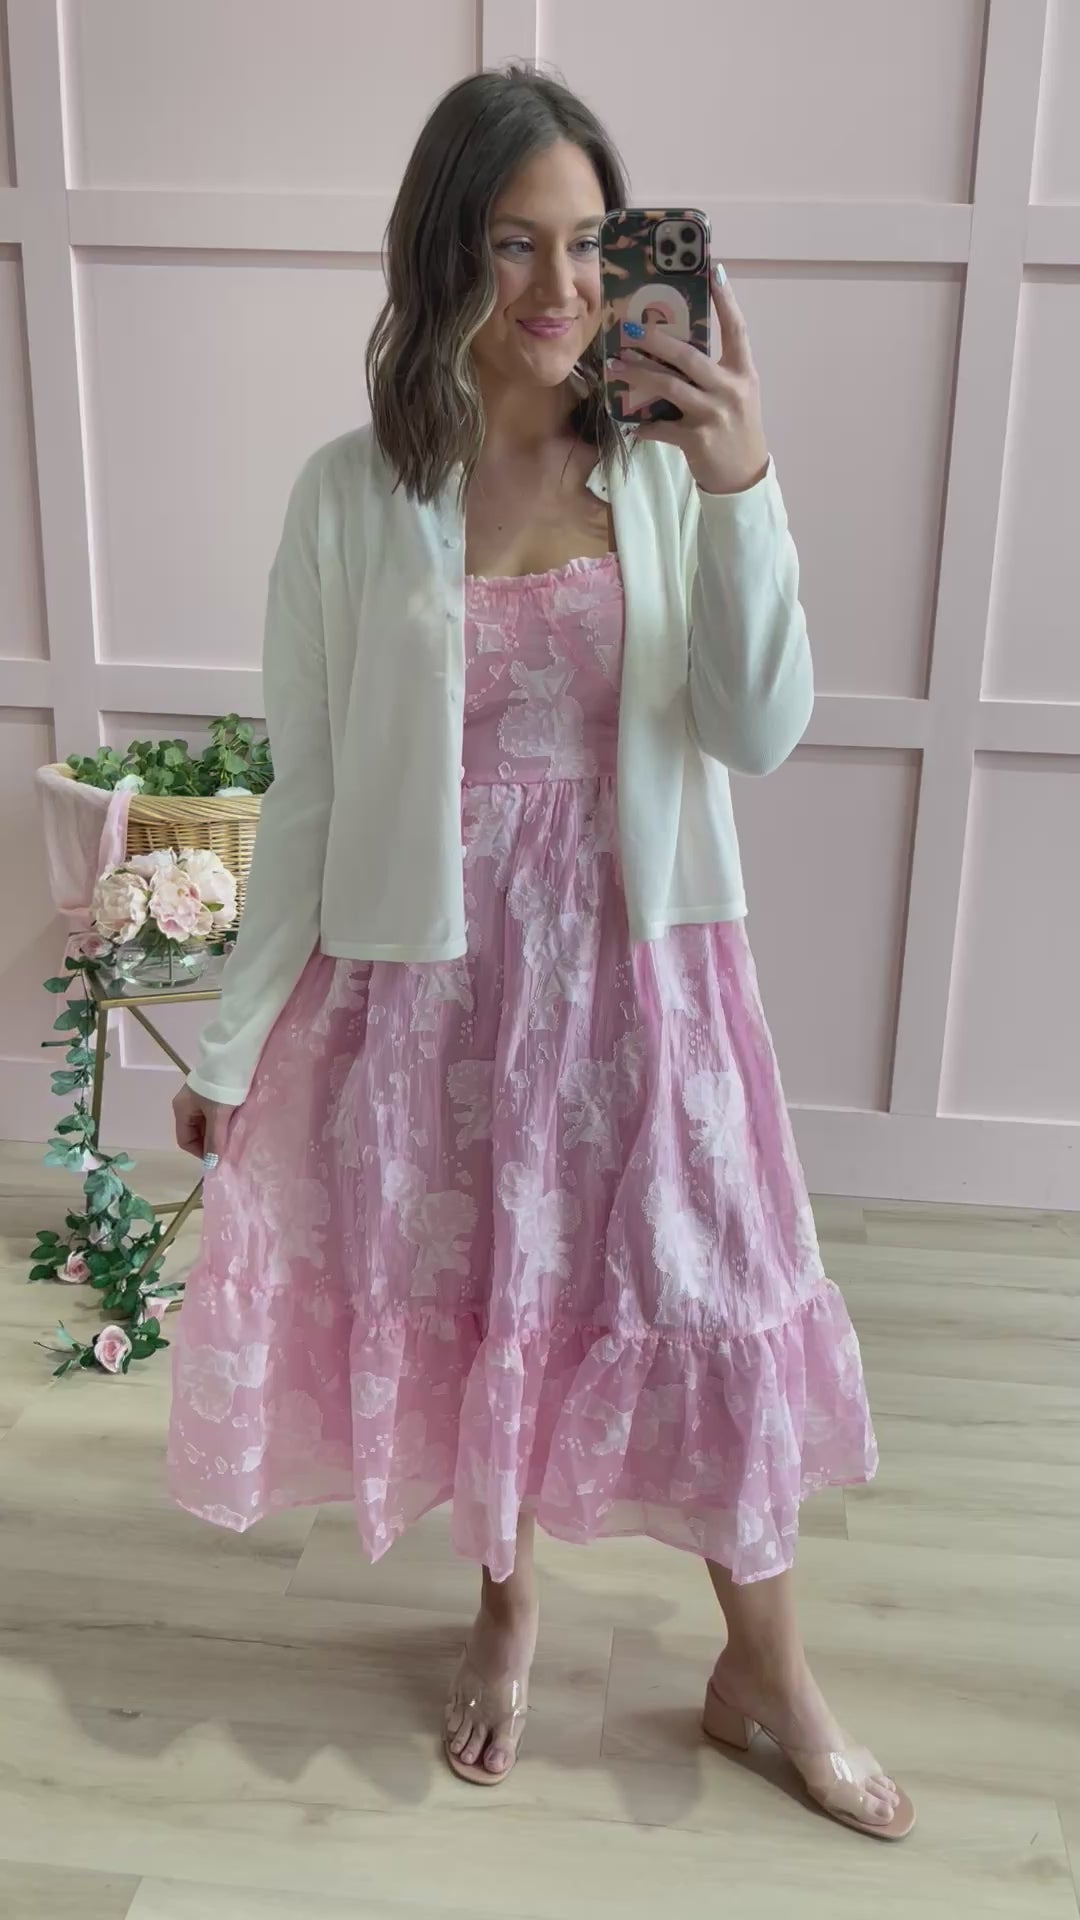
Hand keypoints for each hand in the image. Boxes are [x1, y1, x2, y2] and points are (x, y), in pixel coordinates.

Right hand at [173, 1085, 234, 1169]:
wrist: (232, 1058)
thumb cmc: (220, 1089)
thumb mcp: (218, 1116)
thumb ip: (215, 1140)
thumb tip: (212, 1165)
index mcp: (181, 1109)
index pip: (184, 1140)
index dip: (200, 1152)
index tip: (218, 1157)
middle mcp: (186, 1104)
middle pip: (195, 1132)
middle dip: (210, 1142)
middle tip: (228, 1148)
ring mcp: (198, 1098)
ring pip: (206, 1123)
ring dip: (218, 1131)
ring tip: (232, 1136)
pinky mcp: (210, 1092)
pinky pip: (213, 1113)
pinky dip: (221, 1121)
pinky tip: (233, 1123)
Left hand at [607, 267, 768, 495]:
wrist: (743, 476)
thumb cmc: (735, 429)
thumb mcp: (735, 394)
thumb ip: (714, 371)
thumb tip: (674, 347)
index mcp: (743, 373)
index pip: (737, 329)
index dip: (726, 299)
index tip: (714, 270)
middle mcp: (731, 390)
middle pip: (689, 357)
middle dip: (657, 340)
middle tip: (631, 327)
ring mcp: (714, 415)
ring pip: (670, 387)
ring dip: (638, 374)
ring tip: (616, 364)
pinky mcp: (697, 440)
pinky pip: (661, 427)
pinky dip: (643, 425)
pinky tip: (630, 423)